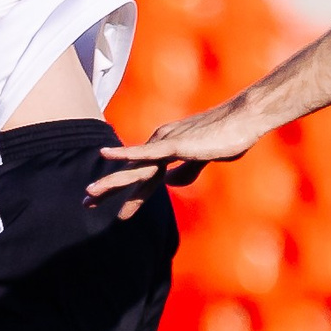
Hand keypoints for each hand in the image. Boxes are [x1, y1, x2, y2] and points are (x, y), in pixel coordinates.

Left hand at [86, 103, 267, 217]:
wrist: (245, 118)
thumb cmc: (230, 136)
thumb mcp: (205, 159)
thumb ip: (187, 170)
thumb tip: (171, 183)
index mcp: (169, 149)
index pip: (145, 176)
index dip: (130, 195)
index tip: (116, 211)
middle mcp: (162, 145)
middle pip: (132, 171)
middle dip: (109, 188)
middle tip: (85, 202)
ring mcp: (167, 144)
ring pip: (134, 167)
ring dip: (111, 181)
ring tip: (89, 194)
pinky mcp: (176, 144)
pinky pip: (147, 152)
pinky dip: (126, 154)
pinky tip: (106, 155)